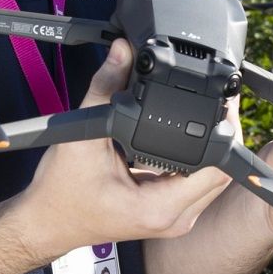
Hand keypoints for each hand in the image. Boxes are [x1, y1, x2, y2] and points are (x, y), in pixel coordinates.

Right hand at [15, 40, 232, 257]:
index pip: (219, 169)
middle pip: (222, 172)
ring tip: (197, 116)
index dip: (226, 132)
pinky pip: (197, 183)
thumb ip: (106, 89)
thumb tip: (123, 51)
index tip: (222, 103)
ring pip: (213, 179)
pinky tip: (181, 139)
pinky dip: (195, 159)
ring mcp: (174, 218)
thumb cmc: (60, 194)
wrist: (46, 223)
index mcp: (160, 208)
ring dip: (210, 148)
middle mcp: (175, 219)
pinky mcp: (168, 212)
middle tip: (214, 101)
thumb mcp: (84, 135)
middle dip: (221, 135)